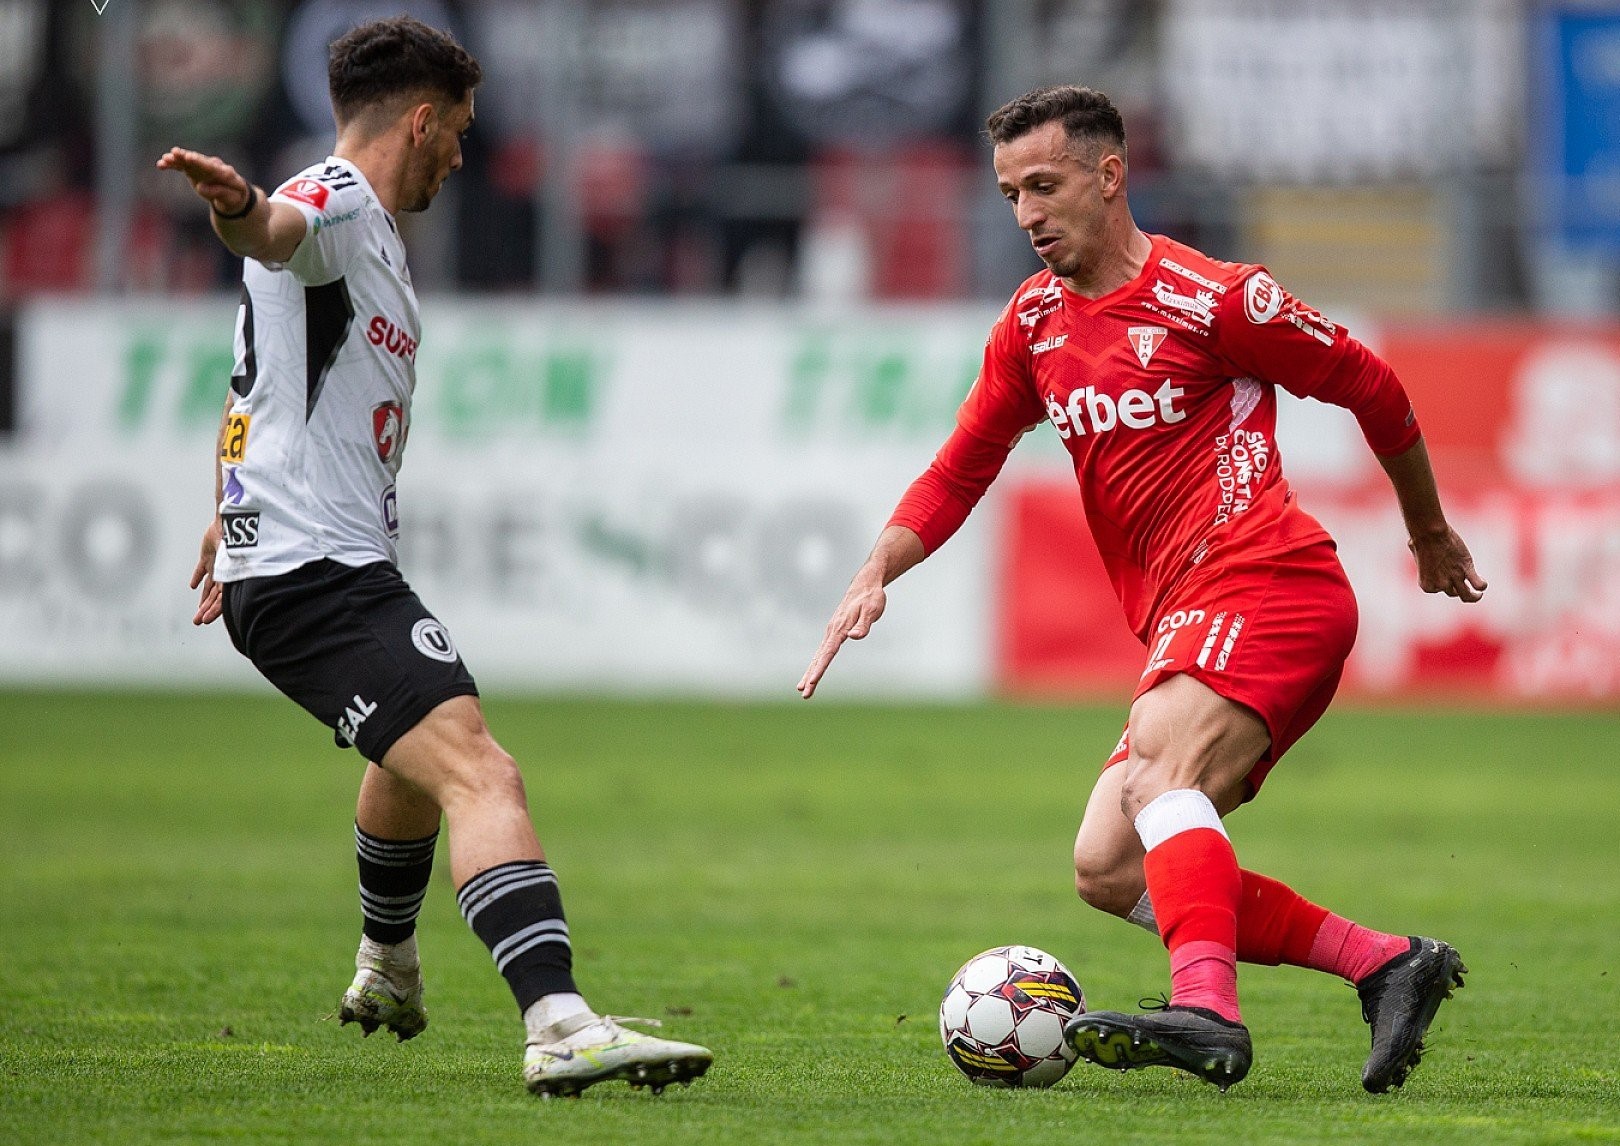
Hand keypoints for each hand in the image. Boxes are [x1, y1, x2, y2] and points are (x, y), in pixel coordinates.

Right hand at [156, 147, 251, 215]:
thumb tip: (201, 187)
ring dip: (176, 159)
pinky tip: (160, 165)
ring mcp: (202, 166)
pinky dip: (172, 165)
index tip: (189, 157)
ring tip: (164, 159)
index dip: (200, 162)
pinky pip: (182, 166)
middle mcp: (212, 165)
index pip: (212, 166)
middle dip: (186, 156)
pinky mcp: (193, 169)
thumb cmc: (234, 197)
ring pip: (187, 161)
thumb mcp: (231, 199)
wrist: (232, 194)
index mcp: (225, 173)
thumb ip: (219, 192)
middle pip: (198, 160)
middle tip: (175, 152)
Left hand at [190, 520, 223, 624]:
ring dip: (203, 599)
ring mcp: (217, 565)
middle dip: (207, 610)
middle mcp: (225, 573)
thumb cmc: (235, 537)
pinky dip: (198, 578)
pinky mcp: (208, 555)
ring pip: (209, 587)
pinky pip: (202, 569)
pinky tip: (192, 586)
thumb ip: (231, 570)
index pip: (223, 598)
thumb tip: (233, 585)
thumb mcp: (233, 557)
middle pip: (215, 596)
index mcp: (232, 576)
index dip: (215, 610)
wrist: (229, 520)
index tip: (206, 620)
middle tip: (198, 621)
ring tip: (198, 612)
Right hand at [797, 571, 886, 698]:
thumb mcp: (872, 610)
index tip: (812, 682)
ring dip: (810, 672)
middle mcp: (832, 631)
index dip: (820, 669)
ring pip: (818, 655)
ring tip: (803, 688)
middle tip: (803, 693)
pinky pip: (823, 651)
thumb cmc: (871, 597)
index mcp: (839, 628)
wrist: (866, 584)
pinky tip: (813, 671)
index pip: (828, 653)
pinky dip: (816, 663)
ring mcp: (832, 631)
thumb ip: (863, 625)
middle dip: (811, 676)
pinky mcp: (835, 631)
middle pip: (819, 658)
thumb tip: (854, 637)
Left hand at [1409, 525, 1486, 602]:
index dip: (1442, 581)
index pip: (1438, 589)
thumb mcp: (1416, 555)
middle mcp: (1440, 585)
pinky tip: (1482, 585)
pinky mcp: (1466, 569)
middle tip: (1465, 588)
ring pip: (1467, 596)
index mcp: (1427, 585)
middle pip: (1453, 593)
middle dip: (1458, 589)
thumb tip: (1416, 547)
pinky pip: (1478, 583)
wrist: (1430, 534)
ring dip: (1474, 596)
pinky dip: (1481, 586)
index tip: (1443, 572)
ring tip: (1478, 594)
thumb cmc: (1421, 541)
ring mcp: (1454, 578)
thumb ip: (1420, 559)